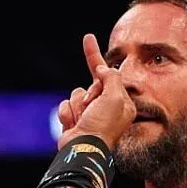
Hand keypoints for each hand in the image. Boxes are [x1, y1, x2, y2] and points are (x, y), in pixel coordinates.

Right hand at [57, 34, 134, 150]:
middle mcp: (106, 107)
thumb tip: (101, 69)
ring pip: (76, 94)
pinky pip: (65, 106)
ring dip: (77, 106)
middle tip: (92, 108)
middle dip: (89, 94)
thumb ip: (110, 77)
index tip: (87, 38)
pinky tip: (74, 125)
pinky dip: (68, 114)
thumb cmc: (102, 126)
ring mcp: (89, 114)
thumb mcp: (114, 97)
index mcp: (120, 101)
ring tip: (83, 120)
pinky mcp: (74, 120)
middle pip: (90, 84)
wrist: (83, 149)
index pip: (109, 73)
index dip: (95, 56)